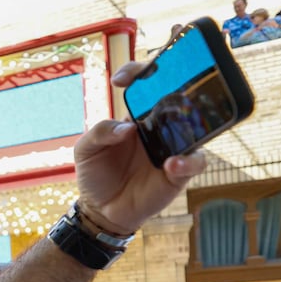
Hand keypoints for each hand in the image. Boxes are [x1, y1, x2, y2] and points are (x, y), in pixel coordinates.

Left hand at [72, 63, 205, 235]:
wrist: (102, 209)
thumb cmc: (96, 174)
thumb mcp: (85, 151)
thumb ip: (99, 133)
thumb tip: (127, 128)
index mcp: (136, 116)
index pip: (145, 85)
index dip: (139, 72)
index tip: (122, 78)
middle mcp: (159, 127)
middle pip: (179, 98)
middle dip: (182, 86)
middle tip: (173, 89)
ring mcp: (173, 147)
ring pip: (195, 127)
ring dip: (191, 124)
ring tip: (175, 130)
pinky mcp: (180, 171)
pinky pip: (195, 161)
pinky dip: (187, 161)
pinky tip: (172, 164)